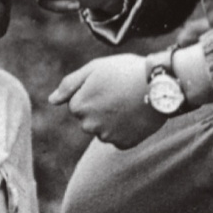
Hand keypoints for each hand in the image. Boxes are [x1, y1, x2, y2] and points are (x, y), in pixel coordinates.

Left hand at [49, 54, 163, 149]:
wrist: (160, 85)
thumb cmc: (126, 71)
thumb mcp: (95, 68)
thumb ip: (69, 84)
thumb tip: (52, 100)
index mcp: (79, 105)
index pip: (77, 104)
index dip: (93, 92)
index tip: (108, 85)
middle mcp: (89, 125)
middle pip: (89, 119)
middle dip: (100, 108)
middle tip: (120, 93)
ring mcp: (107, 136)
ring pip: (104, 129)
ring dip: (113, 120)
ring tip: (130, 103)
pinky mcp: (124, 144)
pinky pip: (120, 138)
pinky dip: (126, 129)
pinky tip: (136, 116)